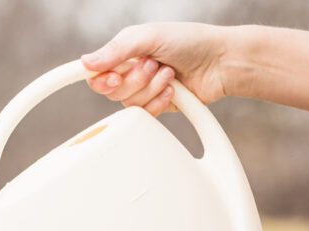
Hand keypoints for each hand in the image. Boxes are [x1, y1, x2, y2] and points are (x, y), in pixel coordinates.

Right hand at [82, 23, 230, 114]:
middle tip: (154, 64)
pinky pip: (144, 115)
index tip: (112, 77)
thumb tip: (85, 62)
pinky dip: (160, 102)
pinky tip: (174, 90)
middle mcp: (130, 72)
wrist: (223, 62)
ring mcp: (143, 90)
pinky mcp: (156, 105)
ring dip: (151, 88)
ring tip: (170, 74)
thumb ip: (117, 49)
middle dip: (135, 80)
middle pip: (109, 91)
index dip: (99, 78)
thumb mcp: (151, 36)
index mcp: (124, 52)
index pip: (95, 72)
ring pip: (128, 104)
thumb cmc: (191, 41)